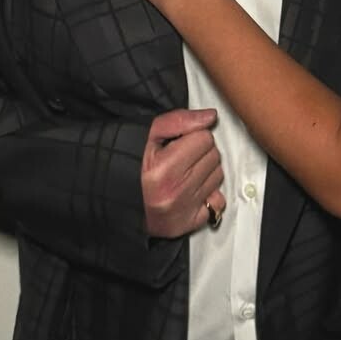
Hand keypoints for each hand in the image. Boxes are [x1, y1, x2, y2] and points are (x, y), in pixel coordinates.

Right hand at [142, 108, 225, 237]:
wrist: (122, 205)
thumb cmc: (134, 167)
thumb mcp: (148, 136)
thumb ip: (178, 121)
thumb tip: (210, 117)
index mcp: (163, 168)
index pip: (204, 138)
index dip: (193, 136)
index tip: (180, 143)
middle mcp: (176, 191)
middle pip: (214, 155)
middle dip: (200, 152)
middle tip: (182, 158)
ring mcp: (186, 209)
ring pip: (218, 175)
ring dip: (206, 171)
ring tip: (185, 173)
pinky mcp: (193, 222)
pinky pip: (218, 201)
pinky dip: (209, 194)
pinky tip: (191, 191)